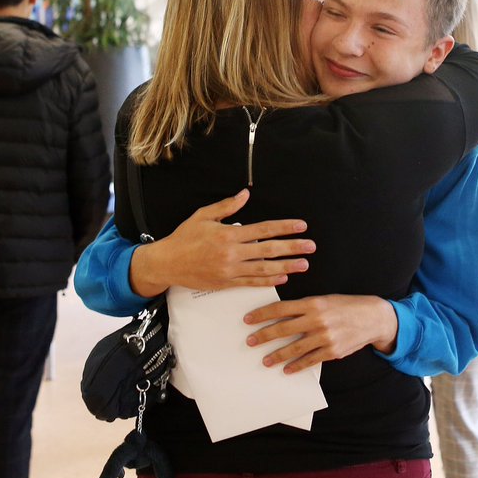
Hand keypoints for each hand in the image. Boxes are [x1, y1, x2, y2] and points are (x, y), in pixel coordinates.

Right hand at [129, 189, 314, 296]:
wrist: (167, 263)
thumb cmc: (184, 238)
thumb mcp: (203, 216)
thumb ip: (227, 206)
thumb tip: (245, 194)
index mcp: (228, 234)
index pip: (263, 229)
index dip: (284, 228)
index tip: (301, 226)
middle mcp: (232, 253)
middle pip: (269, 250)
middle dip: (292, 247)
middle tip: (311, 246)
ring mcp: (230, 270)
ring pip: (264, 269)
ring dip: (286, 267)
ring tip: (304, 265)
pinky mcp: (227, 283)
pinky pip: (252, 282)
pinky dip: (268, 281)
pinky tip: (283, 278)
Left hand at [243, 294, 399, 373]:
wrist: (373, 318)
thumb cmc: (347, 306)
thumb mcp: (325, 300)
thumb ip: (305, 307)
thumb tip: (281, 316)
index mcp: (313, 303)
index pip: (281, 309)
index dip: (262, 314)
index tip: (248, 320)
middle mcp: (317, 319)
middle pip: (283, 329)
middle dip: (264, 336)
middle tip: (250, 342)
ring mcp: (325, 337)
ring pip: (294, 348)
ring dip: (277, 356)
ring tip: (265, 360)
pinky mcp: (332, 351)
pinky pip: (309, 360)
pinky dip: (296, 366)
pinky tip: (287, 369)